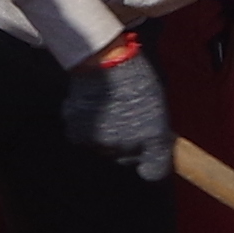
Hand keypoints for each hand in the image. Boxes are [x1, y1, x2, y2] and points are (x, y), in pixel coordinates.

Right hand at [61, 43, 174, 182]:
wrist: (104, 61)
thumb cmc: (135, 76)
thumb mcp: (155, 104)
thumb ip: (153, 128)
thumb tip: (149, 140)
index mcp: (153, 138)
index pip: (154, 171)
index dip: (150, 165)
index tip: (147, 158)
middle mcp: (128, 146)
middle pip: (124, 159)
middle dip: (125, 145)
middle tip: (123, 120)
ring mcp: (101, 143)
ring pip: (101, 148)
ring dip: (102, 135)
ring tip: (105, 108)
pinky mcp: (78, 135)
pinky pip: (81, 138)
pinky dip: (83, 126)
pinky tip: (89, 107)